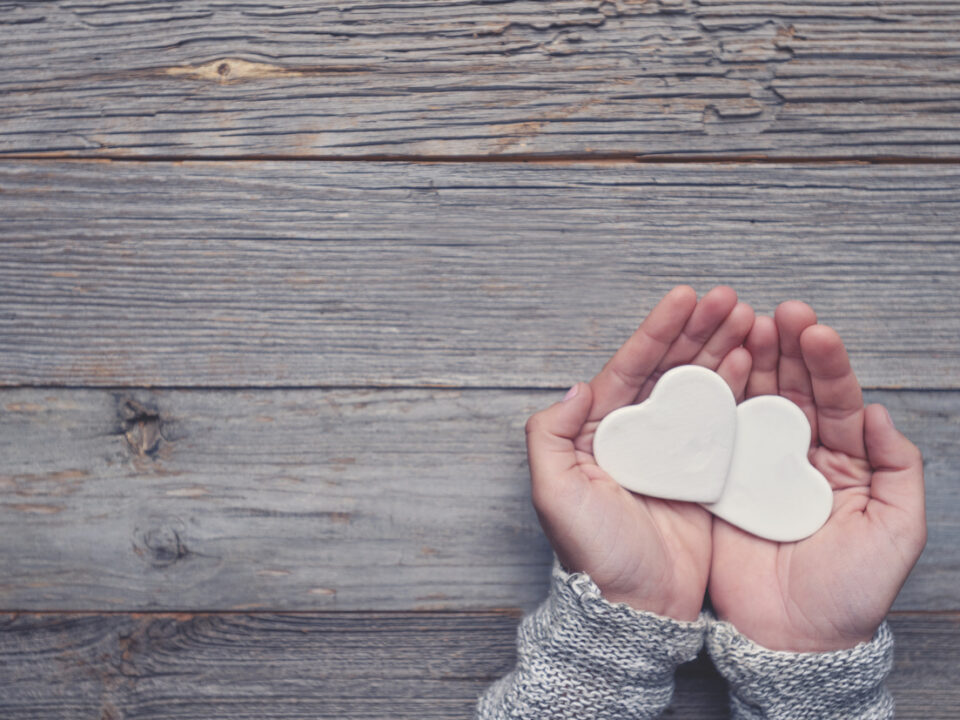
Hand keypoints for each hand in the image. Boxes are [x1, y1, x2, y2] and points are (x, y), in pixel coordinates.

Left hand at [525, 286, 753, 620]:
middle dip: (699, 330)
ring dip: (723, 350)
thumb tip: (575, 386)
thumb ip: (549, 435)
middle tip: (731, 299)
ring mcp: (673, 453)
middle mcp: (638, 435)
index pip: (631, 368)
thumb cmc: (591, 554)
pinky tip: (754, 365)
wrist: (635, 608)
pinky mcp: (704, 474)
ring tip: (750, 320)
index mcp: (601, 431)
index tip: (685, 296)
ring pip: (699, 388)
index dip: (658, 331)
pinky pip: (722, 423)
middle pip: (670, 369)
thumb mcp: (553, 493)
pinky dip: (738, 391)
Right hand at [709, 302, 926, 650]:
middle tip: (776, 314)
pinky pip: (718, 434)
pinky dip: (716, 400)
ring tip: (743, 325)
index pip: (838, 399)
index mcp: (845, 460)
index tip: (814, 331)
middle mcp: (799, 454)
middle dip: (786, 349)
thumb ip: (899, 468)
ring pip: (754, 401)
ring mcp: (757, 465)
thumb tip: (880, 412)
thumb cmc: (851, 591)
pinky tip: (712, 369)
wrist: (793, 638)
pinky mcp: (722, 481)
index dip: (826, 364)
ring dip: (750, 362)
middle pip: (793, 389)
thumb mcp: (896, 530)